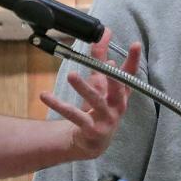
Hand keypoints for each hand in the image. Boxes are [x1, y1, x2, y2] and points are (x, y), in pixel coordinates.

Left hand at [39, 29, 141, 160]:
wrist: (93, 141)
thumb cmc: (99, 109)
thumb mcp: (100, 84)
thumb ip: (101, 62)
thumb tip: (104, 38)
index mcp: (121, 94)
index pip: (129, 75)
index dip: (133, 60)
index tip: (135, 44)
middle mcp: (117, 106)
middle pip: (118, 88)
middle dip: (114, 76)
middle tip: (109, 63)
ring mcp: (106, 119)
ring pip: (96, 100)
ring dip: (84, 87)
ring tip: (72, 75)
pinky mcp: (92, 130)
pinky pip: (74, 115)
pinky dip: (59, 105)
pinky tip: (45, 95)